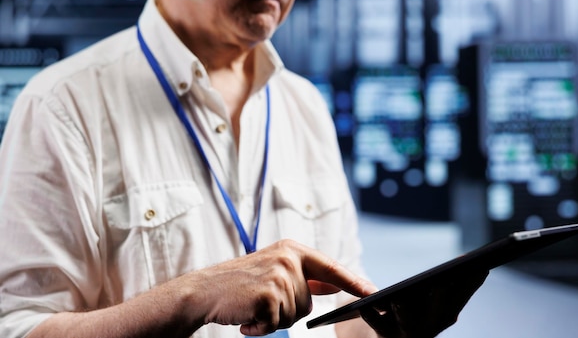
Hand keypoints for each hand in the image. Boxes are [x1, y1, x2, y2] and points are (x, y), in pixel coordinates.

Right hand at [175, 239, 376, 335]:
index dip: (353, 281)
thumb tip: (335, 283)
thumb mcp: (275, 269)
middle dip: (287, 309)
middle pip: (308, 303)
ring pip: (294, 316)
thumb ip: (306, 275)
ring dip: (273, 318)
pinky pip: (277, 325)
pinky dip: (261, 328)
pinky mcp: (269, 296)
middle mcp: (289, 259)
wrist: (204, 290)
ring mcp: (279, 277)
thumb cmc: (240, 283)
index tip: (373, 292)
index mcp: (292, 250)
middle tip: (262, 300)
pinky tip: (247, 316)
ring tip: (253, 305)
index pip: (330, 267)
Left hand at [360, 270, 488, 337]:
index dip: (471, 285)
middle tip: (440, 284)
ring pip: (407, 323)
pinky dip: (372, 318)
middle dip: (440, 299)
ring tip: (397, 299)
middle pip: (438, 314)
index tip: (481, 268)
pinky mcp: (386, 335)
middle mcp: (430, 327)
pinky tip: (365, 307)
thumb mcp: (433, 298)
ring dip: (404, 312)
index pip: (461, 298)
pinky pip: (377, 327)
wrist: (391, 337)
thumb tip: (468, 261)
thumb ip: (447, 285)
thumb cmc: (416, 311)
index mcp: (445, 314)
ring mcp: (408, 333)